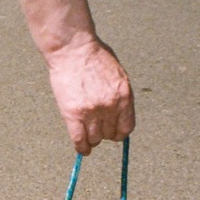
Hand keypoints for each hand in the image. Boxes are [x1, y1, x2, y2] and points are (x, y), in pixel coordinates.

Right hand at [45, 38, 135, 155]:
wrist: (73, 49)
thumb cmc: (94, 56)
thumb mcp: (117, 75)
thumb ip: (119, 94)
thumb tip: (118, 113)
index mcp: (125, 96)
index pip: (127, 127)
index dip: (119, 132)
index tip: (114, 133)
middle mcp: (110, 106)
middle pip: (109, 134)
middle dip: (104, 134)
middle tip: (97, 130)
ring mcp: (91, 111)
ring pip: (94, 138)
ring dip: (92, 139)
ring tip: (88, 136)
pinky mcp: (72, 114)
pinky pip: (79, 139)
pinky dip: (81, 147)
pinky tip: (82, 150)